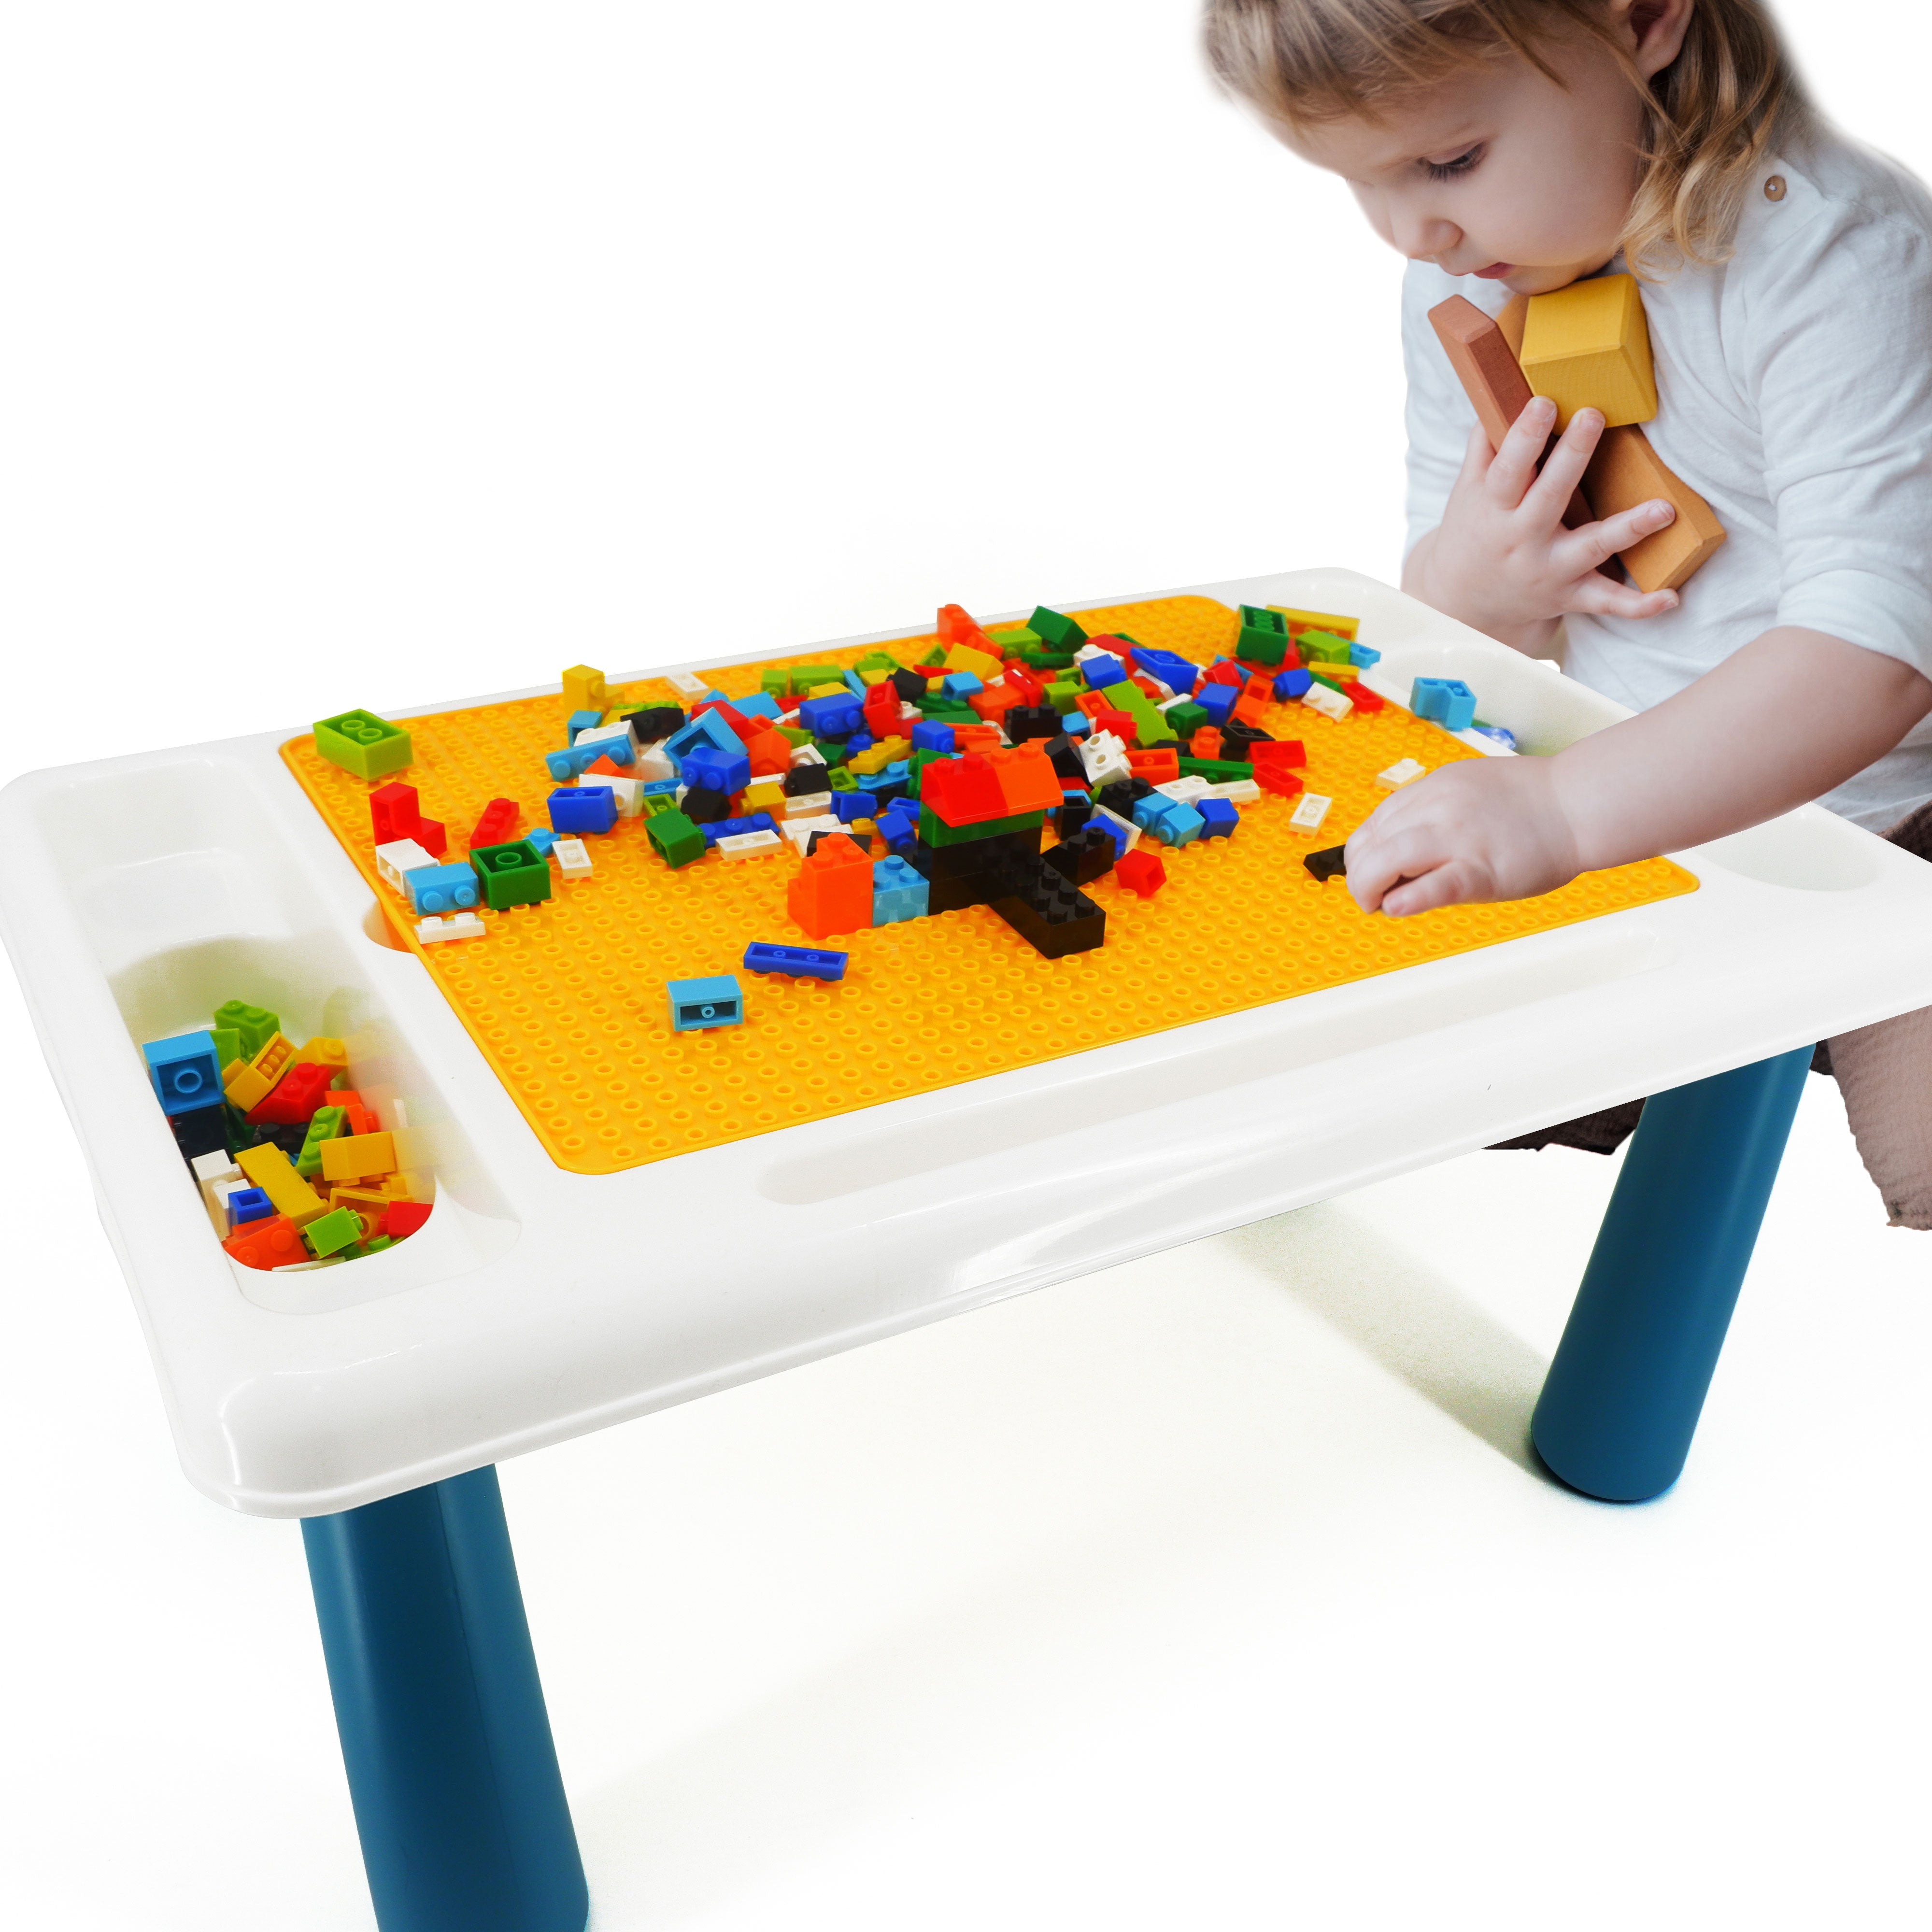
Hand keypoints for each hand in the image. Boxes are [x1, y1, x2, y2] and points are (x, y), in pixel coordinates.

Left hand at [1345, 756, 1582, 916]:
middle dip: (1360, 876)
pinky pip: (1433, 885)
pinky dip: (1407, 899)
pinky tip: (1397, 907)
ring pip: (1389, 859)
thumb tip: (1398, 848)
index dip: (1362, 854)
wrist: (1579, 803)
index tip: (1372, 872)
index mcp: (1433, 788)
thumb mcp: (1466, 789)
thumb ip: (1432, 813)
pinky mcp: (1482, 869)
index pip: (1373, 824)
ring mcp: (1459, 837)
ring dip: (1369, 888)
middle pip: (1371, 843)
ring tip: (1379, 905)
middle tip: (1372, 896)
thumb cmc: (1530, 803)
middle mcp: (1438, 807)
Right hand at [1413, 398, 1682, 644]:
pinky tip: (1671, 598)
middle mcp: (1522, 539)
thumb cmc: (1474, 531)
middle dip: (1571, 456)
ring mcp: (1549, 569)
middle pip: (1548, 496)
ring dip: (1628, 529)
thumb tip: (1504, 392)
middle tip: (1593, 416)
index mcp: (1495, 508)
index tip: (1543, 402)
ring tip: (1663, 509)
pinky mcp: (1570, 595)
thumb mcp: (1467, 491)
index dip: (1524, 436)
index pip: (1508, 468)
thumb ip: (1485, 447)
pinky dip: (1639, 606)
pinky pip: (1606, 601)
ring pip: (1591, 547)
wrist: (1463, 603)